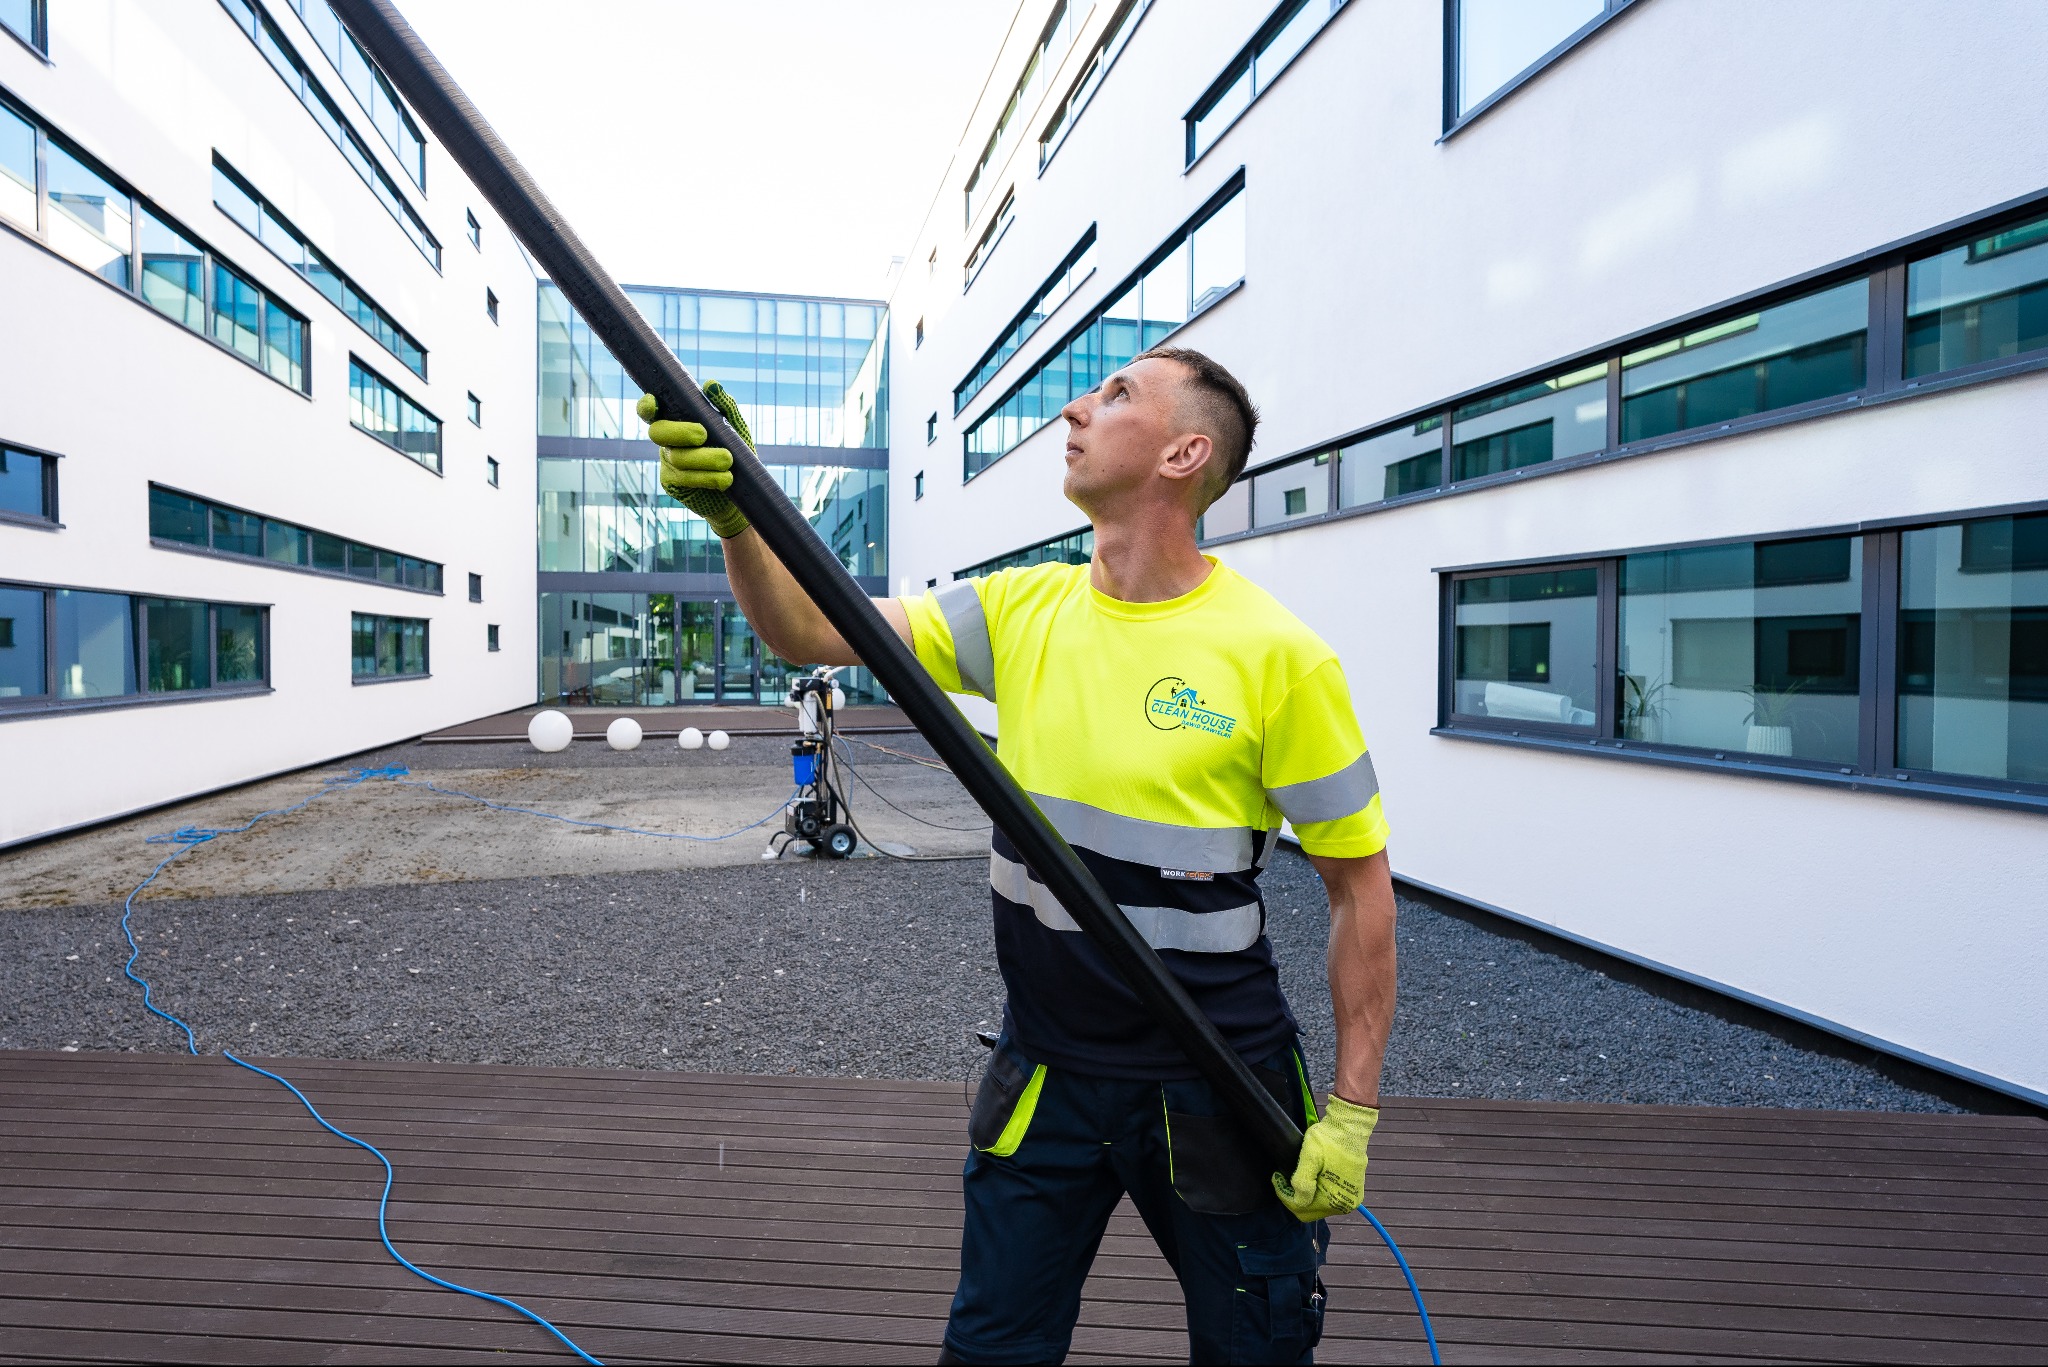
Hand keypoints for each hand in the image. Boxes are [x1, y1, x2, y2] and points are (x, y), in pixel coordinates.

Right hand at [640, 382, 752, 538]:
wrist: (742, 488)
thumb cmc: (734, 451)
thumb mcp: (734, 427)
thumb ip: (724, 406)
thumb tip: (711, 385)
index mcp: (676, 421)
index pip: (652, 411)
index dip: (646, 406)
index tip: (653, 403)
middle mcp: (667, 441)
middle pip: (657, 432)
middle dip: (680, 431)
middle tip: (703, 434)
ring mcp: (668, 463)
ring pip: (677, 458)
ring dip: (705, 459)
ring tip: (728, 460)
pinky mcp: (673, 485)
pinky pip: (685, 479)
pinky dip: (708, 477)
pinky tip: (725, 479)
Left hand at [1272, 1095, 1376, 1220]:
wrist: (1350, 1126)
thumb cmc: (1330, 1138)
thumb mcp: (1310, 1157)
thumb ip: (1303, 1182)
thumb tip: (1298, 1201)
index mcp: (1336, 1200)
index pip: (1301, 1210)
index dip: (1285, 1196)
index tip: (1277, 1178)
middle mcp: (1345, 1204)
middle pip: (1310, 1211)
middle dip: (1294, 1197)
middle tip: (1284, 1179)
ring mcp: (1350, 1198)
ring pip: (1318, 1205)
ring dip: (1305, 1194)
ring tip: (1297, 1176)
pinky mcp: (1352, 1189)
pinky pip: (1328, 1198)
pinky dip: (1317, 1191)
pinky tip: (1311, 1177)